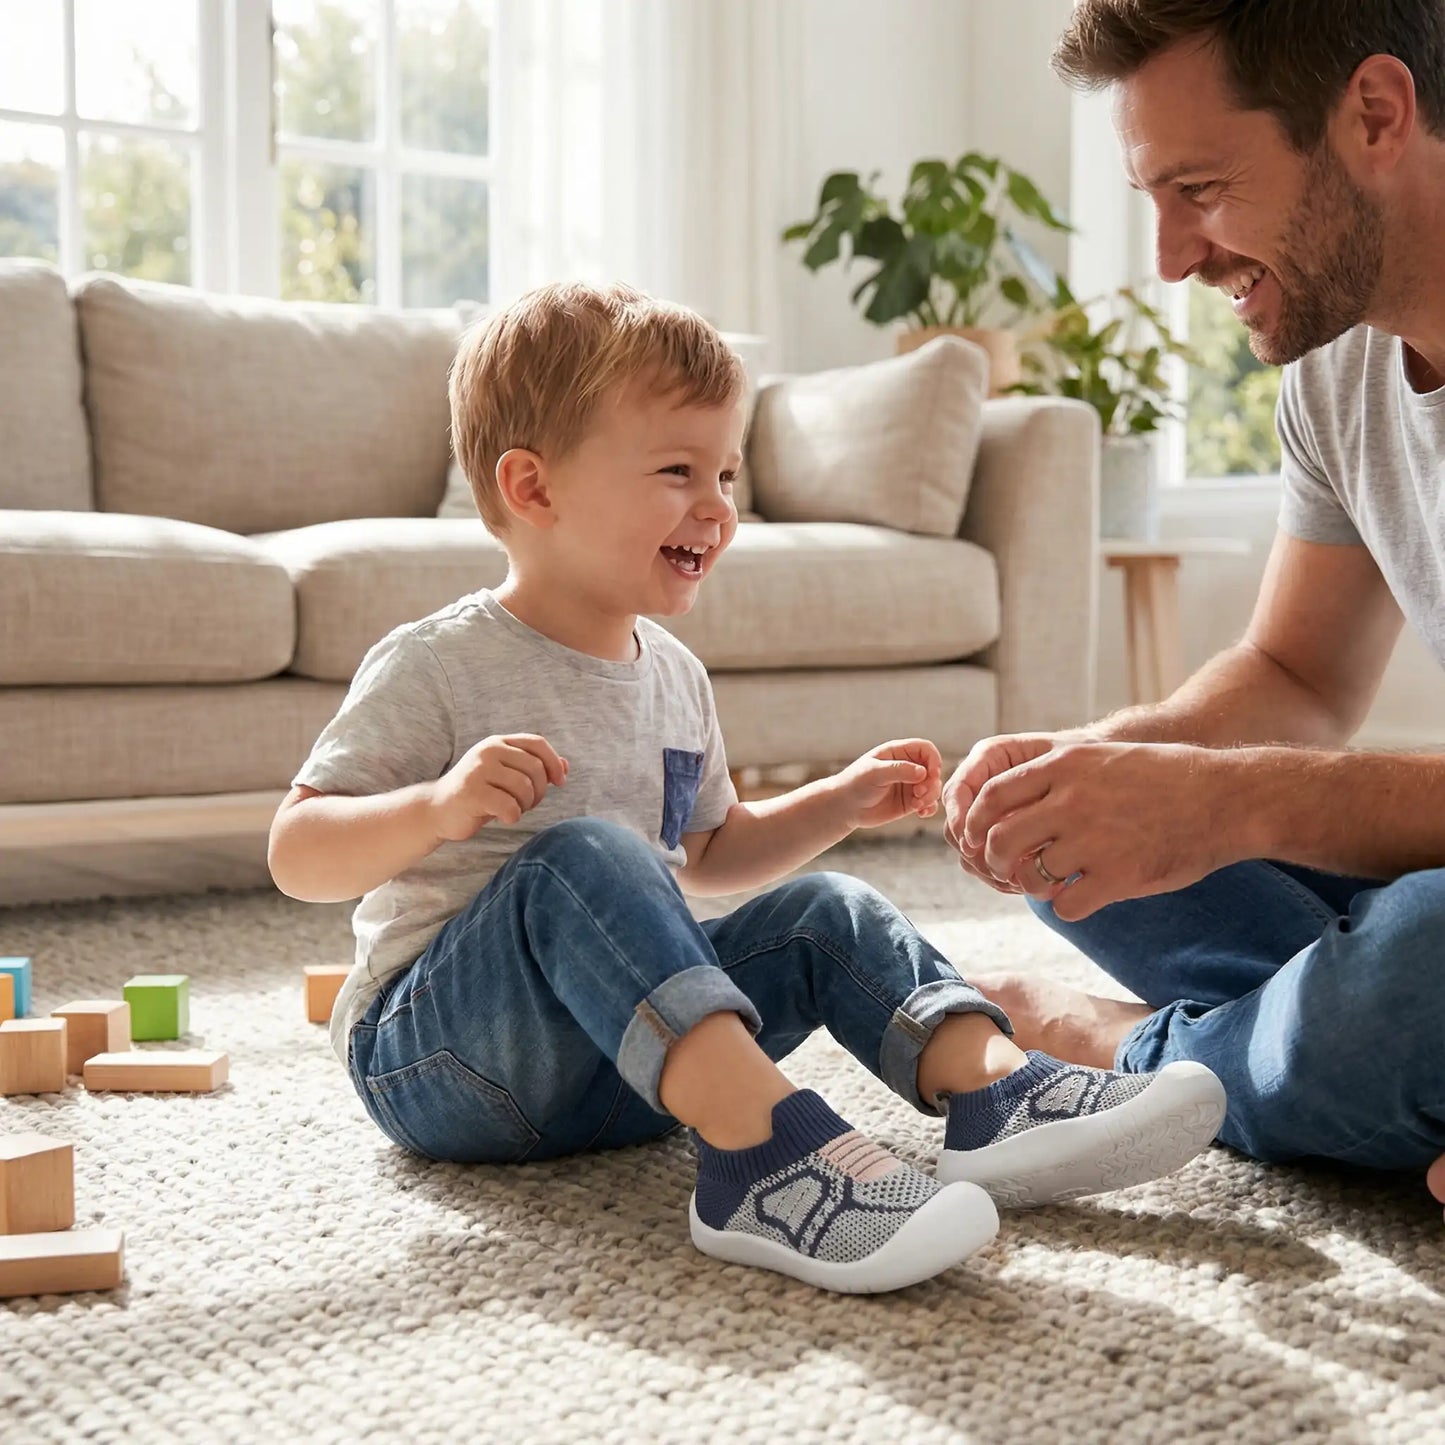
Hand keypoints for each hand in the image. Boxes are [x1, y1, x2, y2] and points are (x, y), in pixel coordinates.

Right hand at [428, 734, 567, 841]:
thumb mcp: (506, 776)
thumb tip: (565, 766)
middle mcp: (488, 751)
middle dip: (539, 791)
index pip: (537, 743)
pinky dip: (513, 816)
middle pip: (535, 768)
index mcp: (498, 743)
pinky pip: (509, 806)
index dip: (554, 762)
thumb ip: (533, 768)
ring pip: (524, 787)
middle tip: (527, 803)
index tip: (560, 782)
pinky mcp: (472, 792)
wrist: (438, 809)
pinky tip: (503, 817)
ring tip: (514, 809)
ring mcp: (478, 770)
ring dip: (526, 805)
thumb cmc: (478, 793)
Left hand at [836, 739, 941, 829]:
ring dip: (931, 796)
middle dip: (931, 782)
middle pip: (933, 769)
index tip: (930, 774)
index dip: (933, 760)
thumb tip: (923, 772)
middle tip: (919, 794)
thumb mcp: (875, 773)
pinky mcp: (909, 802)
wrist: (844, 806)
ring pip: (933, 787)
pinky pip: (928, 803)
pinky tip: (922, 813)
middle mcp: (906, 767)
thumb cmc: (855, 783)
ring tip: (917, 805)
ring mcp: (909, 785)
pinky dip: (930, 807)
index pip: (925, 749)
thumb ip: (899, 770)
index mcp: (898, 752)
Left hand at [958, 739, 1243, 920]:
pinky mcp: (1117, 876)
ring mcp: (1093, 839)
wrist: (1226, 798)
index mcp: (1063, 765)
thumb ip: (1055, 777)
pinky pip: (1064, 905)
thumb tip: (1006, 803)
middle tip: (1007, 870)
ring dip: (1032, 886)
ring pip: (1029, 876)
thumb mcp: (1101, 758)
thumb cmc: (1164, 777)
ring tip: (1050, 883)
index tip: (979, 839)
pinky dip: (1066, 907)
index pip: (991, 795)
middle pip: (1000, 840)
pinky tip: (1082, 898)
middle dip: (995, 861)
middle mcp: (1070, 800)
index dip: (976, 823)